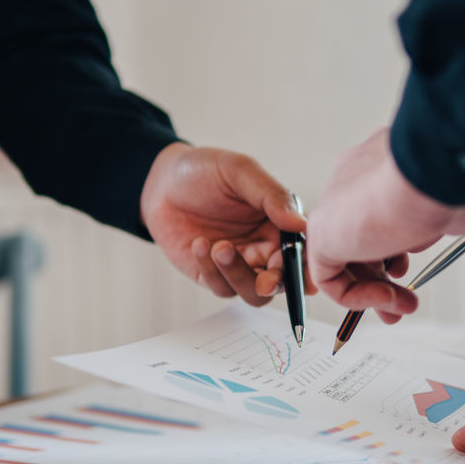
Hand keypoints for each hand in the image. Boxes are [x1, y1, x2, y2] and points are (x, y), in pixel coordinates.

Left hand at [140, 142, 313, 305]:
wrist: (159, 181)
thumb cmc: (204, 171)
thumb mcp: (241, 172)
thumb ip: (273, 197)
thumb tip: (301, 224)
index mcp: (279, 224)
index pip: (301, 251)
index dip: (305, 265)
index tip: (300, 269)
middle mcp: (263, 248)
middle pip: (282, 280)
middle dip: (276, 283)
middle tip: (266, 280)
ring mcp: (238, 264)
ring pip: (253, 292)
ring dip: (239, 274)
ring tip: (219, 246)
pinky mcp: (211, 275)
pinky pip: (221, 287)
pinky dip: (211, 270)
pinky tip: (199, 244)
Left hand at [307, 128, 464, 320]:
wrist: (437, 172)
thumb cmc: (456, 178)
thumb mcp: (460, 199)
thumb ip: (453, 212)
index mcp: (381, 166)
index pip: (376, 211)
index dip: (397, 246)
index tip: (415, 266)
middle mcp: (353, 181)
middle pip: (359, 239)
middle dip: (383, 278)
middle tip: (407, 299)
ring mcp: (335, 206)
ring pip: (346, 260)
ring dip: (377, 292)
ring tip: (406, 305)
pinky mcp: (322, 233)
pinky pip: (330, 277)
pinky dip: (358, 297)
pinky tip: (388, 297)